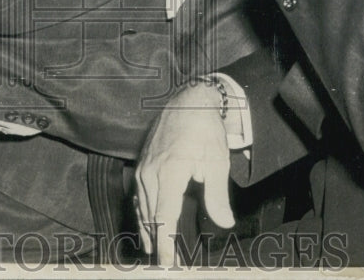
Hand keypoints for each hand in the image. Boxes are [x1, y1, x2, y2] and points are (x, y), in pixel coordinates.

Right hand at [135, 84, 234, 265]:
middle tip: (167, 265)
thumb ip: (217, 195)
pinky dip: (142, 215)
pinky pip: (138, 196)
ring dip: (148, 231)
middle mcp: (150, 172)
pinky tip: (146, 227)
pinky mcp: (142, 164)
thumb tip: (225, 222)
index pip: (164, 217)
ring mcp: (143, 168)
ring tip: (156, 253)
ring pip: (142, 208)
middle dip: (158, 242)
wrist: (188, 100)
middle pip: (150, 216)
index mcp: (169, 172)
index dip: (165, 243)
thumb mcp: (217, 161)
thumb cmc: (205, 129)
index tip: (167, 265)